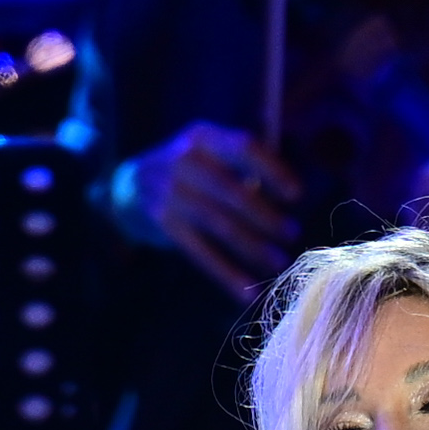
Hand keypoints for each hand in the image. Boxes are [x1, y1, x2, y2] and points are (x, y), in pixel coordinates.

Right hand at [124, 123, 300, 298]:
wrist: (131, 184)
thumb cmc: (190, 170)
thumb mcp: (210, 151)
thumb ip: (244, 165)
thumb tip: (292, 194)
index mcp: (203, 137)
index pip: (243, 147)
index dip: (273, 170)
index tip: (296, 194)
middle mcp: (184, 161)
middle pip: (231, 190)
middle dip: (265, 214)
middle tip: (292, 232)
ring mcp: (170, 193)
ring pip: (218, 223)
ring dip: (252, 246)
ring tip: (279, 262)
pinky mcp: (164, 224)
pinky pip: (201, 252)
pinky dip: (226, 274)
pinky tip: (247, 292)